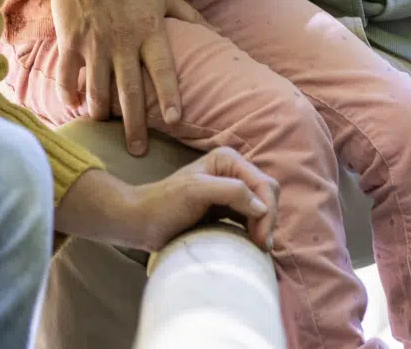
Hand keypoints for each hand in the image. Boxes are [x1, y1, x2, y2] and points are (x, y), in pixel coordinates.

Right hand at [44, 0, 207, 155]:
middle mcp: (122, 41)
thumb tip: (217, 34)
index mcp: (150, 29)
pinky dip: (68, 92)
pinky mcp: (70, 40)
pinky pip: (67, 74)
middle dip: (134, 125)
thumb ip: (188, 16)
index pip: (164, 69)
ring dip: (101, 112)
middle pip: (130, 91)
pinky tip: (72, 105)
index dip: (171, 96)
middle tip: (138, 151)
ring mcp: (94, 43)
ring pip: (97, 88)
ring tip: (104, 128)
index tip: (177, 121)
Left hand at [123, 147, 278, 252]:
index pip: (263, 184)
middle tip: (262, 247)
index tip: (261, 240)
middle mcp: (233, 172)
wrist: (141, 222)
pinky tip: (253, 244)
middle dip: (269, 219)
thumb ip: (231, 192)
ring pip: (263, 207)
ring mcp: (231, 191)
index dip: (267, 211)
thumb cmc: (163, 205)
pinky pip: (251, 218)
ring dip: (265, 227)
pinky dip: (256, 230)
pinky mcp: (226, 209)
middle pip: (268, 194)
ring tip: (260, 248)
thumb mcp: (195, 192)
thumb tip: (261, 207)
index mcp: (228, 160)